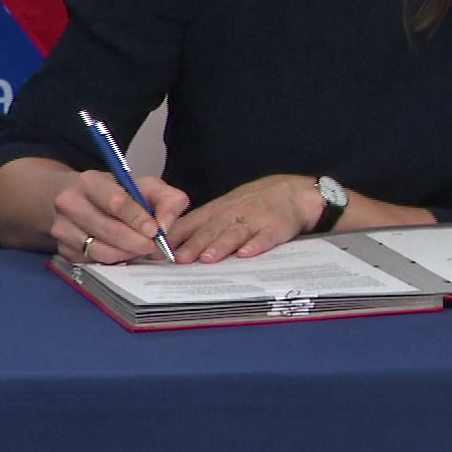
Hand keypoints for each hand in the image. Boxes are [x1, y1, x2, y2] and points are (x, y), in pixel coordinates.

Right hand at [50, 169, 188, 264]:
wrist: (81, 200)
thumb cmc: (119, 192)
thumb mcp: (147, 186)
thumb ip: (167, 200)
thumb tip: (165, 226)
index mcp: (90, 182)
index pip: (116, 202)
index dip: (138, 219)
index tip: (155, 231)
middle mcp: (69, 204)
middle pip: (107, 230)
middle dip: (136, 242)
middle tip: (153, 247)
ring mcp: (61, 228)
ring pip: (99, 251)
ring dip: (126, 254)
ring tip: (140, 249)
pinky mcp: (62, 250)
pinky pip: (92, 263)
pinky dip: (112, 262)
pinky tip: (123, 253)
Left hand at [169, 174, 318, 262]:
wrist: (293, 192)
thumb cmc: (252, 204)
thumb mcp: (223, 208)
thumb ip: (199, 226)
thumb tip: (167, 248)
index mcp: (216, 211)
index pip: (190, 223)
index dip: (174, 238)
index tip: (158, 253)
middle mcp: (232, 214)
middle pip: (211, 229)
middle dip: (194, 244)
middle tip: (180, 260)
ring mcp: (255, 220)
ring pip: (235, 233)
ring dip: (221, 245)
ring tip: (208, 258)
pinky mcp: (277, 227)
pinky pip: (266, 237)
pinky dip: (256, 245)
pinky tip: (247, 253)